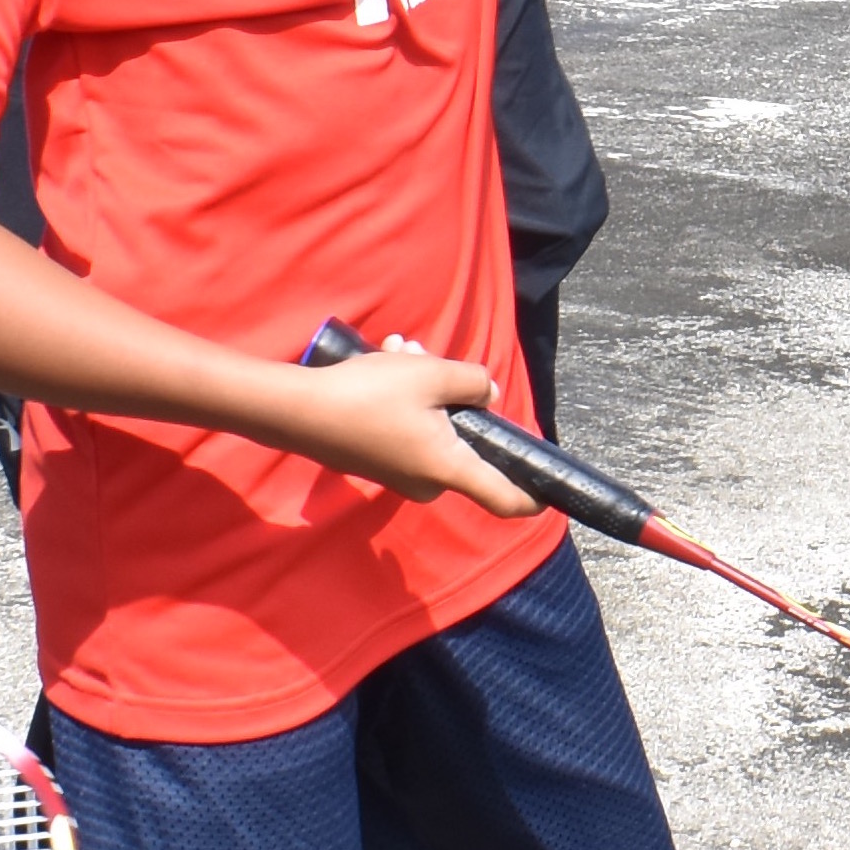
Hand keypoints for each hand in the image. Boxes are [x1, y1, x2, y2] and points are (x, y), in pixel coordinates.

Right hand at [288, 337, 518, 510]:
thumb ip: (473, 382)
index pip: (503, 498)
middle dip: (455, 395)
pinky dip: (404, 397)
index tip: (550, 492)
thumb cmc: (371, 395)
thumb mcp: (432, 374)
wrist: (299, 412)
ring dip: (424, 385)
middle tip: (429, 357)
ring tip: (398, 351)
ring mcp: (399, 474)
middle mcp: (427, 481)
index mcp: (449, 469)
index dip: (532, 497)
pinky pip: (408, 428)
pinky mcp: (378, 460)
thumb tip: (487, 395)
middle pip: (464, 441)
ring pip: (434, 425)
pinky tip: (384, 361)